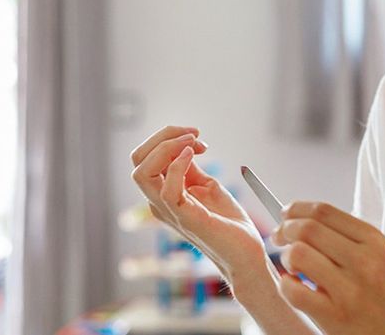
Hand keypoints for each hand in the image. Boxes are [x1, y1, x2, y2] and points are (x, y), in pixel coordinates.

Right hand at [130, 126, 266, 282]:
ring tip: (193, 142)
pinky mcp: (185, 219)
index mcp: (162, 192)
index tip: (197, 137)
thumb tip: (182, 146)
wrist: (246, 251)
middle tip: (194, 134)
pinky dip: (177, 165)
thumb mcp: (206, 186)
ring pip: (142, 172)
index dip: (167, 138)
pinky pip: (167, 190)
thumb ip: (189, 169)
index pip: (144, 157)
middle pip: (138, 160)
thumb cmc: (228, 222)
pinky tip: (193, 155)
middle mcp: (158, 202)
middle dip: (163, 136)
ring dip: (167, 147)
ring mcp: (169, 211)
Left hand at [270, 201, 384, 334]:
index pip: (323, 210)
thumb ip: (344, 236)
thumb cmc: (382, 294)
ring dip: (286, 258)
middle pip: (308, 228)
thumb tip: (297, 219)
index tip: (286, 216)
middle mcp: (364, 261)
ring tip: (292, 268)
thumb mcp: (376, 255)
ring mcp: (350, 289)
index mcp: (372, 241)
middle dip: (284, 230)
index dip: (296, 209)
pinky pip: (294, 291)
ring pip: (299, 254)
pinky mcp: (336, 316)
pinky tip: (293, 286)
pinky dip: (285, 286)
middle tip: (279, 239)